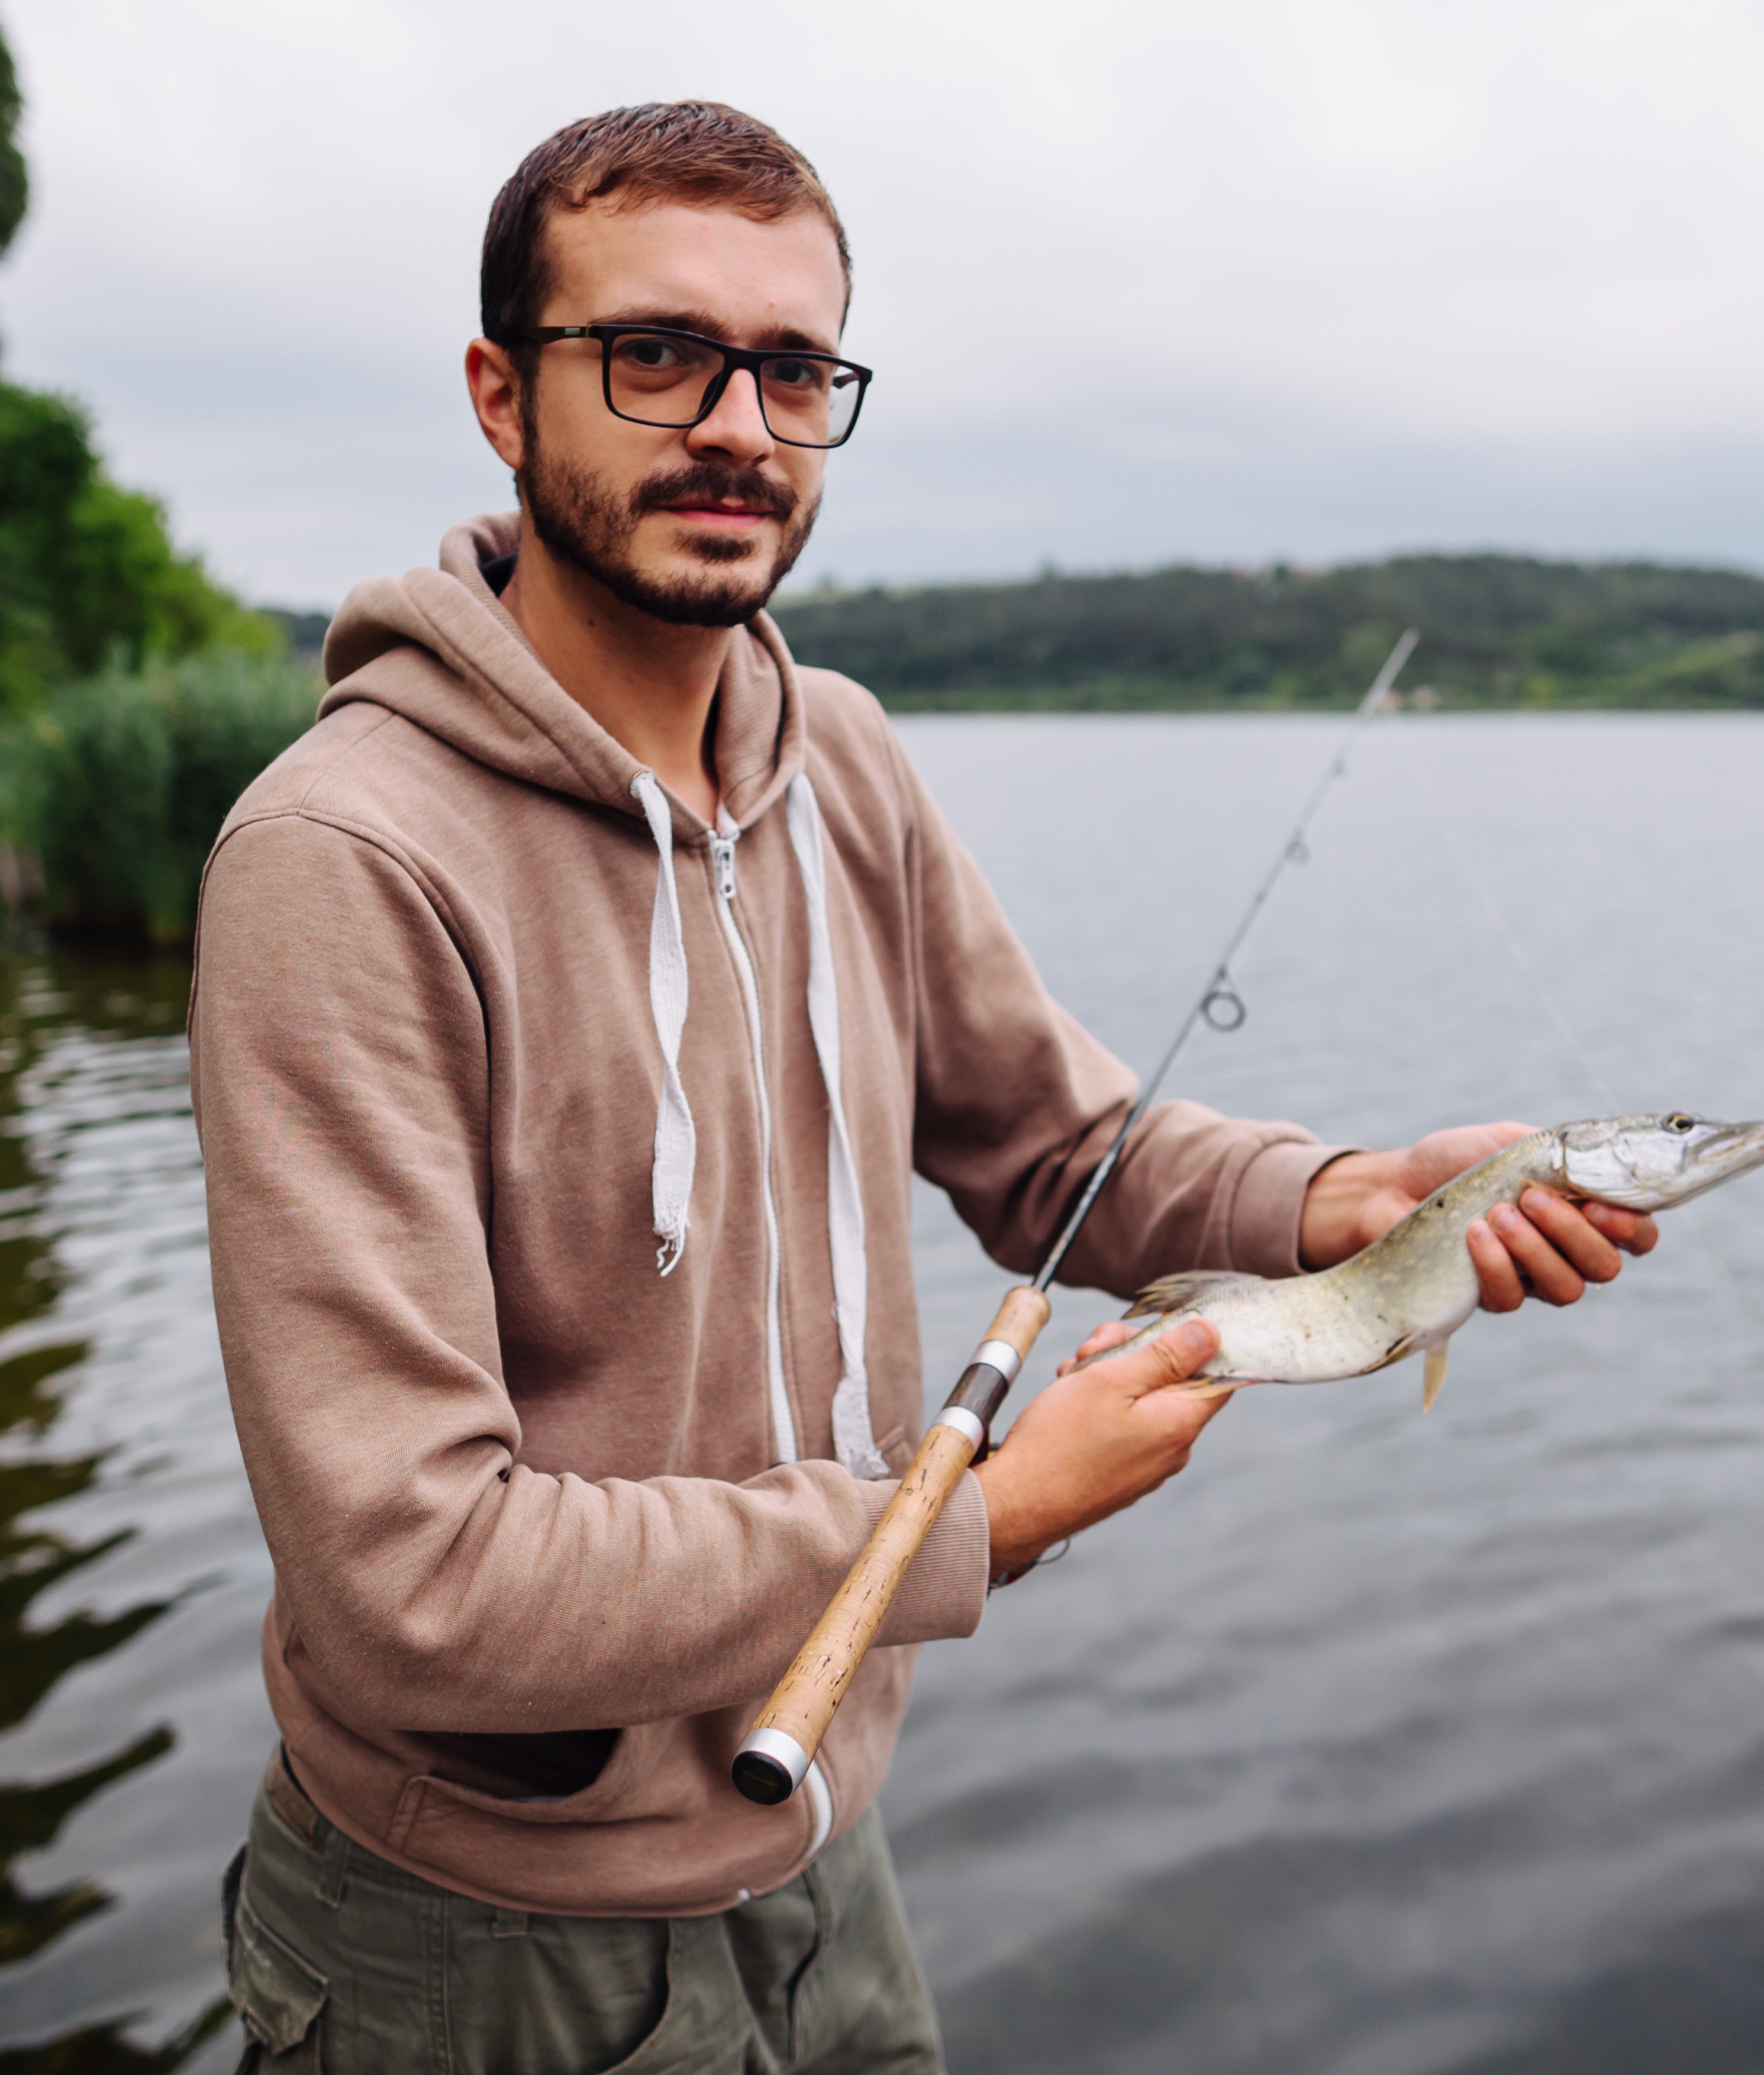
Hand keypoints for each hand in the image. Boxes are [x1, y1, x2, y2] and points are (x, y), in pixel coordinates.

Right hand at [972, 1316, 1225, 1578]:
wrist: (1017, 1503)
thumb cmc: (1060, 1440)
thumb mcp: (1112, 1379)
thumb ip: (1165, 1354)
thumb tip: (1211, 1333)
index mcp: (1180, 1424)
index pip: (1218, 1373)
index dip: (1193, 1341)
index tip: (1157, 1325)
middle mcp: (1172, 1449)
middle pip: (1173, 1380)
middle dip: (1134, 1351)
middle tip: (1092, 1346)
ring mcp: (1146, 1465)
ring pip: (1143, 1399)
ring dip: (1110, 1374)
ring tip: (1071, 1372)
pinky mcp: (1121, 1473)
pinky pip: (1125, 1425)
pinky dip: (1100, 1403)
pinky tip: (1069, 1394)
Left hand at [1299, 1122, 1658, 1308]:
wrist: (1394, 1184)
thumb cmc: (1457, 1160)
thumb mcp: (1512, 1141)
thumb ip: (1560, 1153)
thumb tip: (1598, 1166)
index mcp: (1582, 1211)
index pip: (1638, 1235)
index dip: (1632, 1228)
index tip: (1596, 1205)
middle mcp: (1566, 1252)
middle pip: (1606, 1267)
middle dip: (1574, 1234)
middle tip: (1532, 1199)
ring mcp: (1530, 1279)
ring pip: (1566, 1289)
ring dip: (1536, 1250)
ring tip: (1497, 1214)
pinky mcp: (1490, 1296)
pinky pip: (1512, 1298)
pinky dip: (1496, 1265)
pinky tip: (1473, 1235)